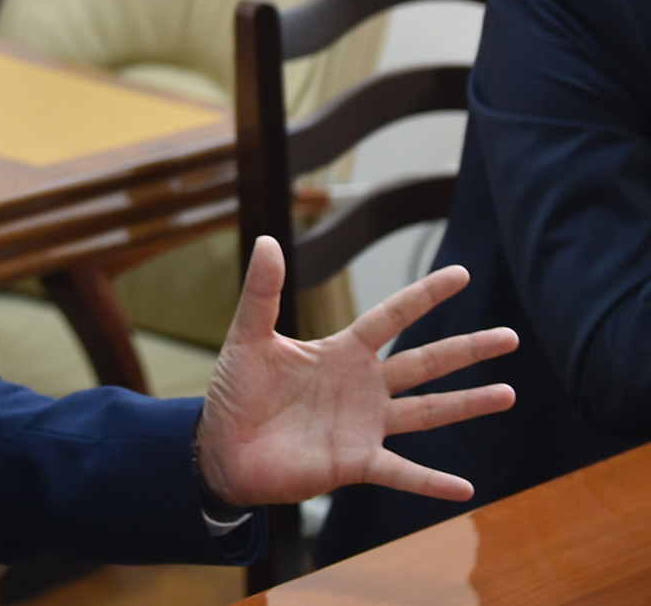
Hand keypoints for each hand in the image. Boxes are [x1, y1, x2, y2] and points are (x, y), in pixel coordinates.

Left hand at [196, 236, 517, 507]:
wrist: (221, 448)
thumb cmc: (235, 392)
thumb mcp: (247, 336)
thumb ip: (262, 292)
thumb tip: (267, 241)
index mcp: (341, 351)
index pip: (392, 316)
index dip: (425, 295)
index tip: (461, 274)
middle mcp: (362, 386)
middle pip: (424, 362)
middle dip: (466, 349)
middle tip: (510, 336)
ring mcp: (364, 426)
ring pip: (426, 411)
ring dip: (466, 405)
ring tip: (508, 394)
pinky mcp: (354, 463)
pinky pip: (401, 472)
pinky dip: (431, 482)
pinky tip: (466, 489)